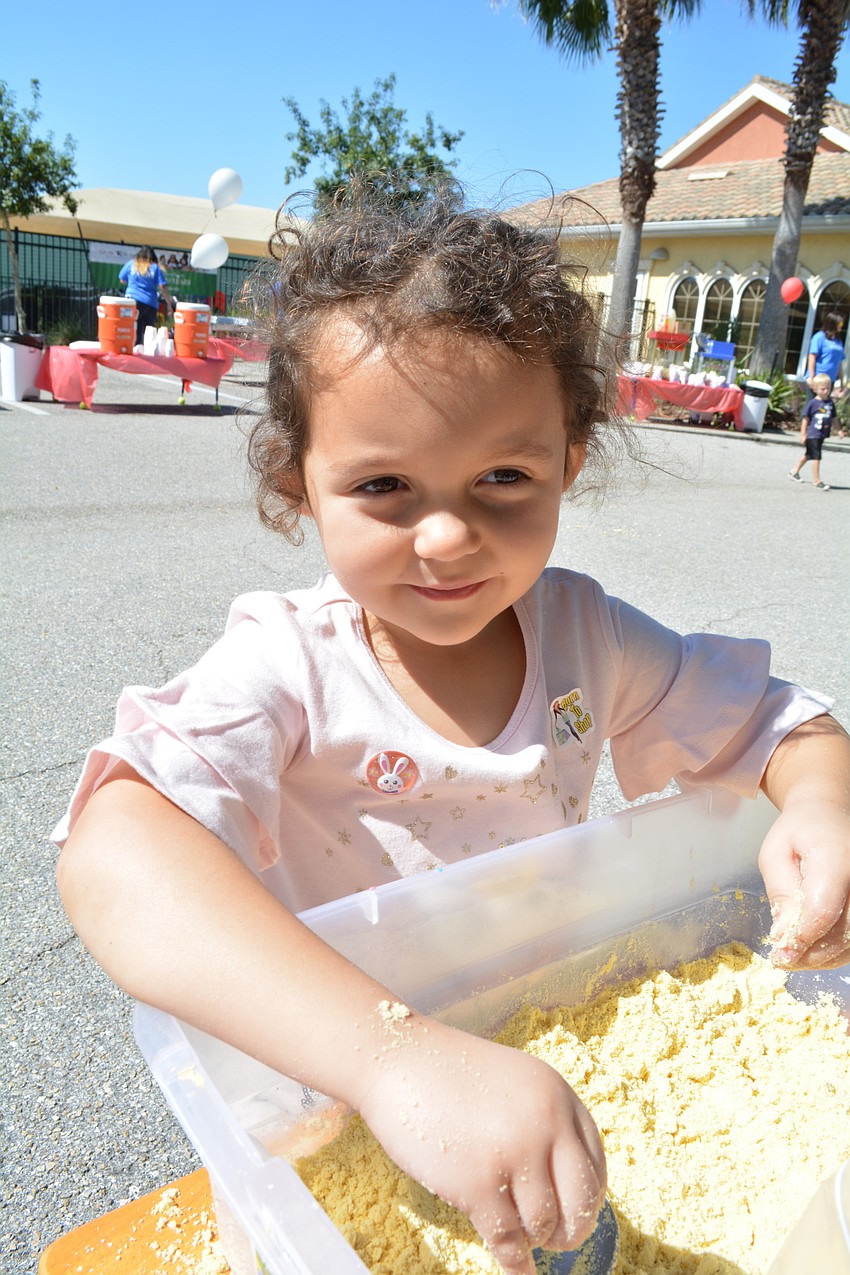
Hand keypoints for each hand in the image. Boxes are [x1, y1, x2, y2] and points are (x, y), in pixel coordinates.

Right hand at [356, 1014, 605, 1273]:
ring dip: (532, 1238)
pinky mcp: (479, 1184)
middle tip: (556, 1239)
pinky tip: (513, 1264)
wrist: (398, 1060)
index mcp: (558, 1095)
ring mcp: (514, 1153)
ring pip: (544, 1225)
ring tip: (515, 1232)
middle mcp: (546, 1123)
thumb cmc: (449, 1073)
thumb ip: (543, 1121)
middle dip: (571, 1229)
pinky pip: (509, 1241)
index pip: (595, 1164)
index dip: (587, 1198)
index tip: (576, 1213)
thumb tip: (564, 1186)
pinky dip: (514, 1260)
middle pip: (582, 1201)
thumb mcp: (515, 1082)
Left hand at [758, 797, 849, 969]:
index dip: (802, 938)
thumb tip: (785, 935)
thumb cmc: (799, 832)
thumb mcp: (776, 854)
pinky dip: (836, 950)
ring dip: (823, 957)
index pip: (823, 909)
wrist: (829, 814)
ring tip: (795, 956)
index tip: (781, 955)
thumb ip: (782, 893)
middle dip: (811, 954)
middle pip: (843, 931)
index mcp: (837, 858)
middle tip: (783, 961)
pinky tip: (814, 949)